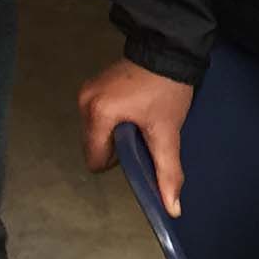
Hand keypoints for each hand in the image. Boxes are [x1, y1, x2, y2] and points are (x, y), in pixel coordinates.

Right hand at [80, 59, 195, 217]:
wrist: (171, 49)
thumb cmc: (168, 90)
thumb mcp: (167, 132)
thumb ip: (167, 171)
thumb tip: (172, 209)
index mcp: (98, 114)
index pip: (95, 160)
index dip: (118, 160)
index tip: (138, 142)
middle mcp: (85, 102)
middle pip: (94, 146)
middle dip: (117, 147)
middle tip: (142, 129)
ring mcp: (87, 92)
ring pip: (96, 132)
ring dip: (116, 133)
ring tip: (140, 116)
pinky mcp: (93, 85)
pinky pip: (98, 116)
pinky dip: (114, 119)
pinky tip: (134, 107)